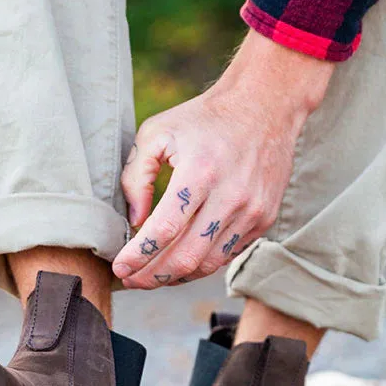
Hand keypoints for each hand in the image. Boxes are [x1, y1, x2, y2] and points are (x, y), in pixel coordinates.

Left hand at [112, 31, 333, 288]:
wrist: (266, 106)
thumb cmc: (203, 120)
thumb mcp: (157, 132)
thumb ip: (136, 175)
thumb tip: (135, 220)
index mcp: (200, 172)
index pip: (164, 230)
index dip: (138, 256)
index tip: (118, 268)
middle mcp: (230, 196)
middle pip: (185, 257)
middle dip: (151, 277)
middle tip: (129, 280)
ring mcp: (251, 211)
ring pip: (206, 265)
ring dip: (174, 278)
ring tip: (150, 277)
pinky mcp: (264, 220)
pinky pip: (226, 257)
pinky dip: (198, 267)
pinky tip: (178, 266)